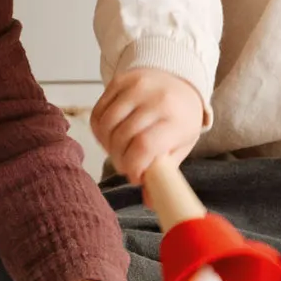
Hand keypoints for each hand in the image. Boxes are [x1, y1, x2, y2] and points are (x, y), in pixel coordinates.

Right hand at [91, 67, 203, 185]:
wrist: (178, 78)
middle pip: (122, 137)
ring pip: (106, 125)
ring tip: (118, 151)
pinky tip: (111, 137)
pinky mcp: (119, 80)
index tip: (136, 176)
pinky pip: (98, 112)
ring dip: (107, 146)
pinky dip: (99, 131)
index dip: (133, 167)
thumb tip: (150, 202)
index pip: (144, 146)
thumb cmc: (180, 117)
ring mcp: (136, 86)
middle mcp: (156, 98)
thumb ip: (165, 172)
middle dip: (120, 159)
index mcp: (176, 118)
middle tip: (127, 166)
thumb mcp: (182, 144)